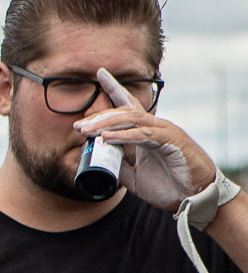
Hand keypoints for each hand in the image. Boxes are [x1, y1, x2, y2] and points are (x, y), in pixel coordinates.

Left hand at [77, 70, 215, 211]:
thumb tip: (99, 162)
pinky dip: (123, 136)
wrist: (194, 198)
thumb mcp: (134, 177)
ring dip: (107, 124)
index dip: (115, 88)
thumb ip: (119, 167)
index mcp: (147, 132)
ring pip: (132, 119)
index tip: (100, 73)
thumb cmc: (170, 185)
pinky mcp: (171, 141)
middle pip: (125, 111)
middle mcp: (156, 126)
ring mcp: (164, 131)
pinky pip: (144, 134)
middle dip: (100, 116)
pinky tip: (106, 139)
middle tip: (78, 125)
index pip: (129, 105)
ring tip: (87, 131)